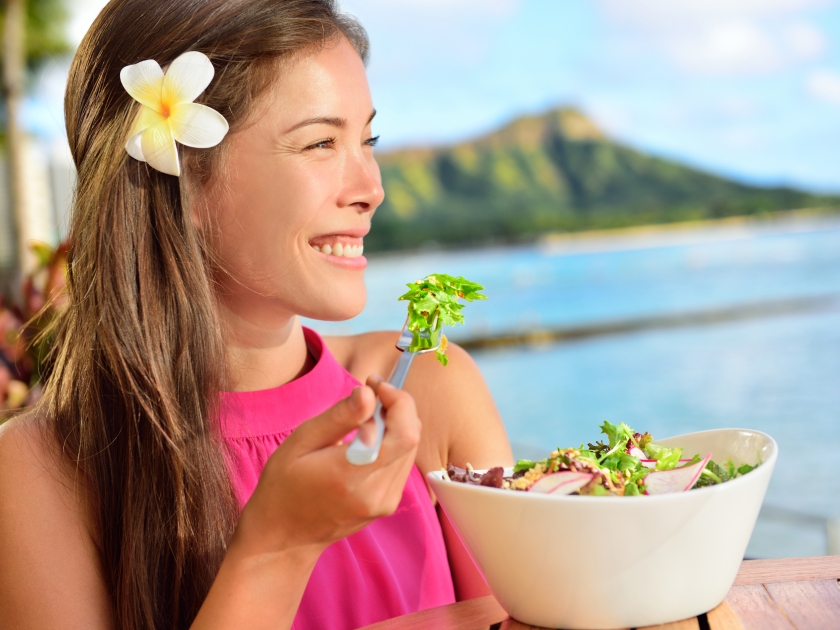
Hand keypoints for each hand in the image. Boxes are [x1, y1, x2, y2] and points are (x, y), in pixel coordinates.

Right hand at [230, 376, 420, 557]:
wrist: (284, 537)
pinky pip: (402, 462)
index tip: (375, 385)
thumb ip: (339, 417)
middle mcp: (375, 492)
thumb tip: (368, 393)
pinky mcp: (387, 505)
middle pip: (411, 437)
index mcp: (352, 475)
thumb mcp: (301, 442)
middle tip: (369, 394)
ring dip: (396, 423)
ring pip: (410, 448)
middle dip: (397, 407)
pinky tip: (367, 438)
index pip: (403, 434)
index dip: (398, 401)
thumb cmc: (284, 485)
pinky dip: (392, 442)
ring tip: (364, 416)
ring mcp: (385, 502)